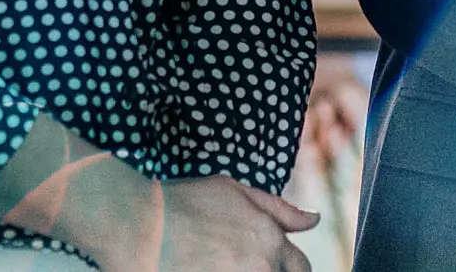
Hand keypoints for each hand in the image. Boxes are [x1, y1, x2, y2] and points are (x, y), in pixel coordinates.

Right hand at [0, 114, 317, 270]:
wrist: (141, 224)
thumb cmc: (187, 201)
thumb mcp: (237, 191)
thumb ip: (280, 209)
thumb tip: (314, 219)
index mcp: (269, 241)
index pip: (301, 267)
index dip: (293, 266)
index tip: (282, 263)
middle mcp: (258, 266)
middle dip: (272, 269)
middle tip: (238, 255)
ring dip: (247, 269)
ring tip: (222, 259)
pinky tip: (207, 266)